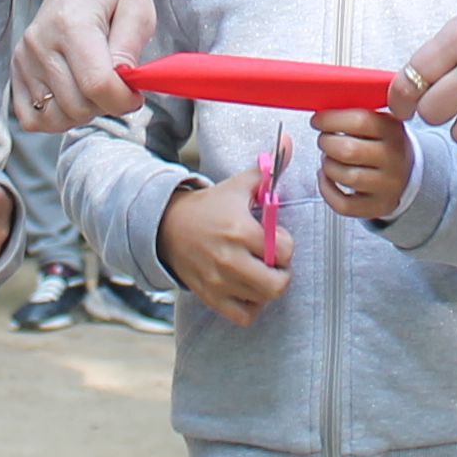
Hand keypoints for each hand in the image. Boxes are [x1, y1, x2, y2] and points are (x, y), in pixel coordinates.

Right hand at [14, 0, 157, 135]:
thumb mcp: (138, 12)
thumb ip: (130, 51)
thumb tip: (122, 87)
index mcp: (71, 25)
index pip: (96, 84)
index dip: (123, 99)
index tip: (135, 93)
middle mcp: (41, 43)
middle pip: (76, 105)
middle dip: (105, 106)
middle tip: (117, 87)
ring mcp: (25, 57)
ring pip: (54, 117)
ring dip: (81, 114)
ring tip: (94, 90)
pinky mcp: (18, 68)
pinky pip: (30, 118)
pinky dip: (55, 118)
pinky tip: (73, 98)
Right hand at [158, 174, 289, 327]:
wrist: (167, 227)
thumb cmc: (209, 207)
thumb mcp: (237, 186)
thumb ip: (266, 169)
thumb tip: (288, 141)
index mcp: (238, 230)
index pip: (283, 250)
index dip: (285, 244)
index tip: (275, 236)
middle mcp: (229, 260)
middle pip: (276, 284)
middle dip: (282, 271)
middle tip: (273, 260)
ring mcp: (218, 282)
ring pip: (262, 300)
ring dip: (267, 287)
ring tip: (260, 271)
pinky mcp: (211, 297)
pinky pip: (244, 315)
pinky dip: (252, 306)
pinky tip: (249, 289)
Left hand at [313, 107, 413, 222]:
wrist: (406, 173)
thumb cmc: (383, 144)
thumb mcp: (379, 122)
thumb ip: (356, 113)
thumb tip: (323, 110)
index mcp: (393, 130)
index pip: (359, 121)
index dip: (331, 119)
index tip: (318, 120)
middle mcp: (394, 158)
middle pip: (348, 150)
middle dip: (326, 143)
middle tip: (324, 140)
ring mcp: (387, 185)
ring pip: (345, 176)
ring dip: (328, 165)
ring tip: (329, 158)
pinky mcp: (378, 207)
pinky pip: (344, 204)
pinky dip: (327, 190)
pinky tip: (327, 178)